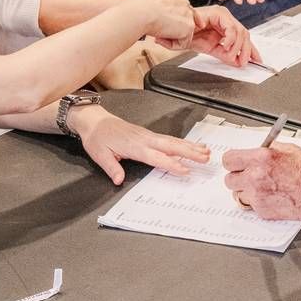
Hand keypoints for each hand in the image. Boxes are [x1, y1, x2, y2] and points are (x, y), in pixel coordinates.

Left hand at [74, 106, 210, 183]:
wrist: (94, 121)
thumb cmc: (97, 137)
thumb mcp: (100, 154)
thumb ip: (111, 167)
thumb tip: (119, 180)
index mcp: (134, 146)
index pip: (156, 157)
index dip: (171, 164)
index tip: (185, 170)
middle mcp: (144, 139)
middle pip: (171, 146)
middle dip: (189, 152)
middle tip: (206, 158)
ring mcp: (148, 135)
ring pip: (172, 141)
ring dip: (189, 146)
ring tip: (206, 151)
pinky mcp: (148, 135)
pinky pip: (168, 139)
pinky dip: (181, 143)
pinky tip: (190, 146)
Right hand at [135, 0, 194, 48]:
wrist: (143, 14)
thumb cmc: (142, 11)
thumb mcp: (154, 9)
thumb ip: (164, 15)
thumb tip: (166, 24)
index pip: (182, 14)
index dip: (174, 25)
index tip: (164, 29)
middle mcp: (184, 5)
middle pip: (186, 25)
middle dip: (173, 33)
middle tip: (158, 35)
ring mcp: (188, 15)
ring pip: (184, 36)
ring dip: (170, 40)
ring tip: (157, 37)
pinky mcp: (189, 27)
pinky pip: (182, 44)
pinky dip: (171, 45)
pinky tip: (160, 39)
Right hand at [190, 5, 257, 67]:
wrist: (176, 30)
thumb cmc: (188, 36)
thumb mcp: (211, 49)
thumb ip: (225, 55)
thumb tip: (238, 62)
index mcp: (225, 26)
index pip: (243, 37)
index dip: (251, 50)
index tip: (256, 61)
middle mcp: (226, 19)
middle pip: (245, 34)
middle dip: (247, 50)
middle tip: (243, 62)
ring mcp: (223, 15)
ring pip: (241, 31)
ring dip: (237, 47)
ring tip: (230, 55)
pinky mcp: (218, 13)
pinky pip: (231, 28)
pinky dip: (231, 39)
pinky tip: (226, 46)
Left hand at [221, 144, 300, 221]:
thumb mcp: (290, 149)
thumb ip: (268, 149)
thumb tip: (256, 150)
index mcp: (261, 158)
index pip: (229, 159)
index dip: (233, 161)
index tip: (237, 163)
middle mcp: (256, 177)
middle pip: (229, 179)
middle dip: (238, 177)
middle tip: (250, 175)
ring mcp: (258, 196)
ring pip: (238, 193)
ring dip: (246, 190)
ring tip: (263, 187)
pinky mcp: (263, 211)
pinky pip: (250, 205)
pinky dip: (257, 201)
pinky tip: (271, 196)